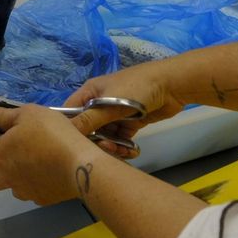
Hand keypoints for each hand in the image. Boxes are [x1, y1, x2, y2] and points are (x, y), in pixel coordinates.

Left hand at [0, 105, 103, 204]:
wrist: (81, 165)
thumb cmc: (51, 134)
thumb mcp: (28, 114)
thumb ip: (4, 116)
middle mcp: (6, 178)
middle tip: (9, 156)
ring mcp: (24, 192)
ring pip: (11, 188)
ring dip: (15, 178)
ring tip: (34, 162)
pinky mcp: (42, 200)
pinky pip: (32, 192)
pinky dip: (35, 184)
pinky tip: (49, 172)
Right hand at [58, 64, 187, 146]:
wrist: (171, 85)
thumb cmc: (135, 89)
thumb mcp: (108, 104)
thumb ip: (88, 120)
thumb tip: (65, 135)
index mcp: (90, 92)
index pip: (70, 112)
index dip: (69, 128)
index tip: (72, 146)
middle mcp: (100, 103)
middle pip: (89, 127)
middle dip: (95, 141)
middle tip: (105, 149)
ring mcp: (116, 113)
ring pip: (106, 135)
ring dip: (111, 145)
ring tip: (120, 152)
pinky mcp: (131, 122)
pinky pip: (121, 137)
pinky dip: (123, 145)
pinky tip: (130, 152)